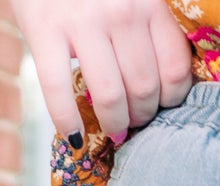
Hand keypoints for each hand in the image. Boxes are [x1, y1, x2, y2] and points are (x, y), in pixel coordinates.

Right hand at [12, 0, 193, 146]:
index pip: (175, 69)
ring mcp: (82, 21)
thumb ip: (152, 25)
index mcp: (149, 2)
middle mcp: (121, 11)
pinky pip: (58, 91)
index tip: (161, 106)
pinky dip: (68, 123)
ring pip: (110, 96)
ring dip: (114, 124)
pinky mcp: (44, 29)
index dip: (171, 100)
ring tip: (114, 132)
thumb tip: (171, 84)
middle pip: (144, 89)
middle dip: (142, 117)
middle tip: (134, 121)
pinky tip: (75, 138)